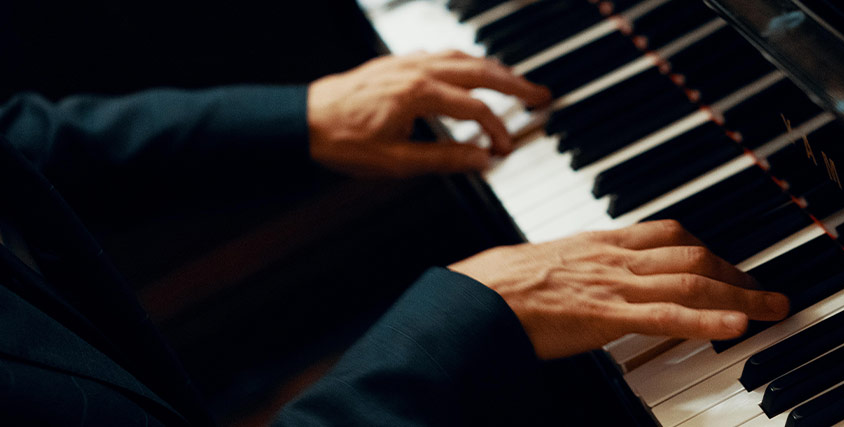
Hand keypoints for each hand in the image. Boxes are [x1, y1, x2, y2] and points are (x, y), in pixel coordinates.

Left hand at [307, 50, 550, 177]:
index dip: (498, 130)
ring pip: (463, 57)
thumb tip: (482, 160)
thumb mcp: (396, 163)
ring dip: (494, 69)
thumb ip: (444, 160)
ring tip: (516, 83)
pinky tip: (472, 71)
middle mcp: (417, 71)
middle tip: (542, 96)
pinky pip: (442, 54)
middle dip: (516, 84)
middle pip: (480, 71)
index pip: (476, 109)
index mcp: (419, 95)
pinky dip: (466, 62)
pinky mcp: (396, 64)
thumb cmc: (341, 142)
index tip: (506, 149)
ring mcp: (406, 63)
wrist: (301, 121)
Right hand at [449, 220, 790, 359]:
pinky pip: (666, 316)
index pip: (668, 235)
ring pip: (691, 283)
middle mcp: (613, 257)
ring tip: (774, 309)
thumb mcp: (544, 264)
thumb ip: (576, 268)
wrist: (471, 298)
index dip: (707, 250)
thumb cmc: (494, 286)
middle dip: (736, 273)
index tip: (727, 266)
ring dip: (741, 295)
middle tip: (765, 292)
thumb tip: (586, 279)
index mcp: (598, 242)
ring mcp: (612, 285)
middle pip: (692, 256)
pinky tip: (736, 326)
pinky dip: (706, 320)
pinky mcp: (605, 315)